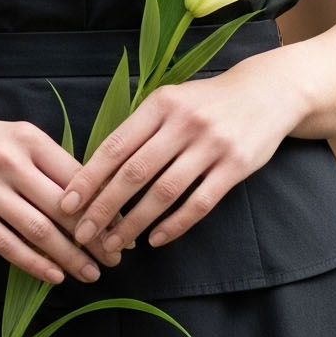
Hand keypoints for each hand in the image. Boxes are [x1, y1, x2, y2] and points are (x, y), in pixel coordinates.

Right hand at [0, 93, 130, 284]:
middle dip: (96, 237)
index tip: (123, 227)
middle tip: (116, 257)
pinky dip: (35, 264)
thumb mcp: (14, 137)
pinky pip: (8, 245)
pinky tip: (54, 276)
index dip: (106, 206)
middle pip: (65, 207)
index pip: (79, 177)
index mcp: (29, 139)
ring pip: (40, 230)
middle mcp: (10, 162)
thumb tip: (90, 197)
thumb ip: (48, 162)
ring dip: (70, 256)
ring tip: (91, 272)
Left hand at [54, 54, 302, 253]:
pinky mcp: (236, 166)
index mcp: (161, 104)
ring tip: (115, 244)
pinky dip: (175, 224)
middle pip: (135, 172)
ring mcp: (212, 145)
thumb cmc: (208, 102)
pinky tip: (156, 239)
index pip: (115, 146)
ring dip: (135, 222)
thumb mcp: (172, 100)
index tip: (67, 204)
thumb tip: (96, 170)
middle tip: (84, 233)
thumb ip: (140, 129)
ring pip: (165, 192)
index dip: (89, 178)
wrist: (268, 92)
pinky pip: (200, 203)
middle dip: (105, 207)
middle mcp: (184, 122)